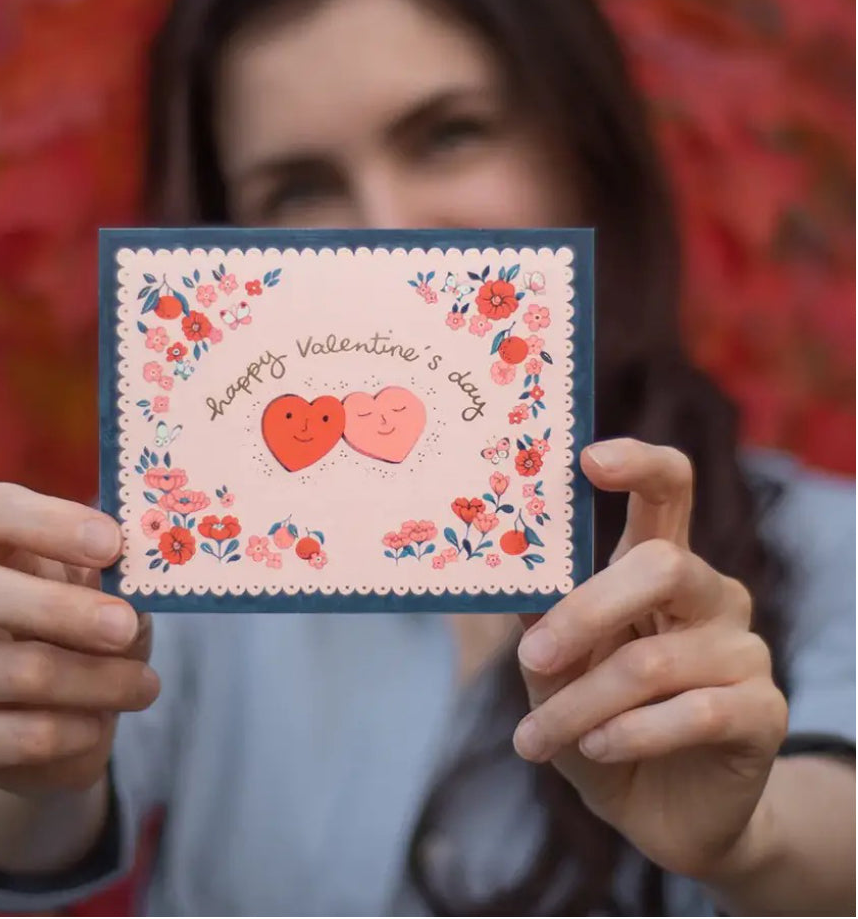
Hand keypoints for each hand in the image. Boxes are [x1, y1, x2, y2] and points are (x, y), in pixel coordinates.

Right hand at [0, 483, 159, 796]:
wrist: (48, 723)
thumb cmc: (81, 629)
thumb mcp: (101, 592)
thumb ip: (115, 576)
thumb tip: (145, 569)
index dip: (50, 523)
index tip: (113, 544)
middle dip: (63, 609)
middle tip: (126, 626)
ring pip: (19, 672)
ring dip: (99, 680)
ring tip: (145, 685)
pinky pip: (21, 736)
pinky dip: (76, 730)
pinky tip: (100, 723)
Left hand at [512, 438, 787, 880]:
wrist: (659, 812)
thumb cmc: (599, 722)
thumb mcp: (556, 671)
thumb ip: (540, 620)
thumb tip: (507, 574)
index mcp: (657, 568)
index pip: (668, 491)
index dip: (637, 463)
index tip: (586, 459)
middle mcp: (709, 594)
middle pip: (661, 565)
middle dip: (583, 613)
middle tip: (530, 660)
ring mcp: (743, 650)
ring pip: (653, 659)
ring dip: (580, 705)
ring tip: (535, 740)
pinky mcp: (764, 711)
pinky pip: (694, 712)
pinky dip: (630, 735)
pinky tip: (596, 751)